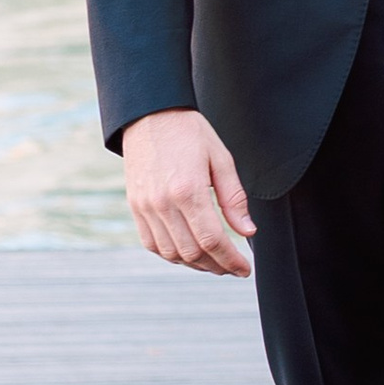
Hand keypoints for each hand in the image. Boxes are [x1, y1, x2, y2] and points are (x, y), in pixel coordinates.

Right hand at [122, 106, 254, 276]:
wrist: (150, 116)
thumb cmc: (189, 132)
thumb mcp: (221, 159)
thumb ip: (234, 199)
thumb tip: (247, 231)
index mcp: (188, 190)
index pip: (212, 240)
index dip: (231, 260)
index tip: (244, 268)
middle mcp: (163, 203)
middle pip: (192, 252)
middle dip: (216, 266)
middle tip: (233, 268)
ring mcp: (145, 208)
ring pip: (171, 253)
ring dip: (195, 264)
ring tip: (214, 262)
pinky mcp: (135, 207)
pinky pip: (152, 244)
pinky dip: (172, 254)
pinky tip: (189, 253)